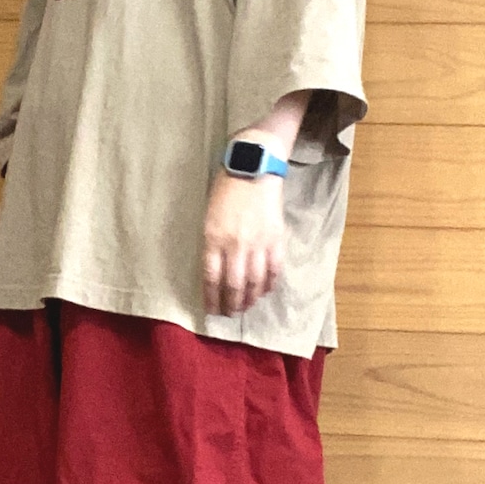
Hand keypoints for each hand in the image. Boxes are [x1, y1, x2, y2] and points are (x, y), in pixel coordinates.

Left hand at [202, 168, 285, 316]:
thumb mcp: (209, 218)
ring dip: (250, 299)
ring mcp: (258, 243)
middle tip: (230, 314)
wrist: (253, 169)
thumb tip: (216, 272)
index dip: (211, 299)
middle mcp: (235, 245)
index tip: (212, 310)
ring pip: (254, 282)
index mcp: (213, 239)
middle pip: (233, 285)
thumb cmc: (226, 191)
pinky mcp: (276, 239)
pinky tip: (264, 291)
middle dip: (231, 305)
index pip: (211, 279)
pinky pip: (274, 270)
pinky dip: (269, 284)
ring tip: (246, 306)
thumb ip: (212, 245)